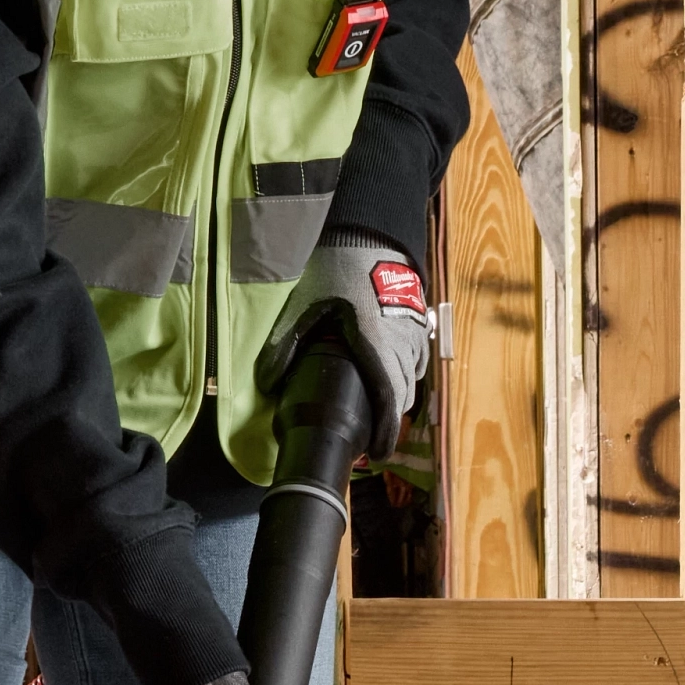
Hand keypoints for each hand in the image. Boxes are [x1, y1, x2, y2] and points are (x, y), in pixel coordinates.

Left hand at [256, 233, 434, 452]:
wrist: (370, 229)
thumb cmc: (339, 266)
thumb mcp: (304, 305)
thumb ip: (283, 345)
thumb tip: (266, 385)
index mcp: (377, 346)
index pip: (389, 402)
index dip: (386, 434)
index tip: (378, 455)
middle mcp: (403, 345)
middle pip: (402, 397)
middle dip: (388, 420)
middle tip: (368, 436)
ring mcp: (415, 333)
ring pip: (412, 379)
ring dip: (396, 398)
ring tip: (374, 409)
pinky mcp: (418, 322)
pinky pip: (416, 361)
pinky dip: (403, 376)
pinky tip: (385, 375)